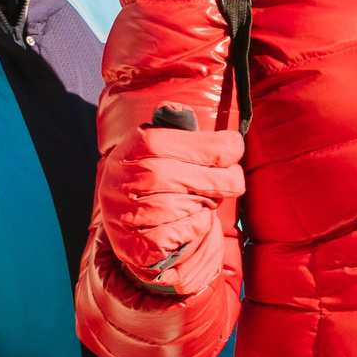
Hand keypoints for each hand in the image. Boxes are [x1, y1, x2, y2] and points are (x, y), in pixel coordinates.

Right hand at [101, 122, 244, 296]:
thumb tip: (177, 111)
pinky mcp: (135, 245)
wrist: (138, 230)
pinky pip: (177, 234)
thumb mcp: (163, 150)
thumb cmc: (163, 182)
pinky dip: (194, 228)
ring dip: (204, 205)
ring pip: (179, 206)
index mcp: (130, 150)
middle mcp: (121, 180)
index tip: (234, 147)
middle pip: (176, 176)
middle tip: (234, 180)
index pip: (163, 142)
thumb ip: (177, 132)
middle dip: (218, 179)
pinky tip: (191, 222)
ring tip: (206, 201)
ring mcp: (124, 214)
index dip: (208, 145)